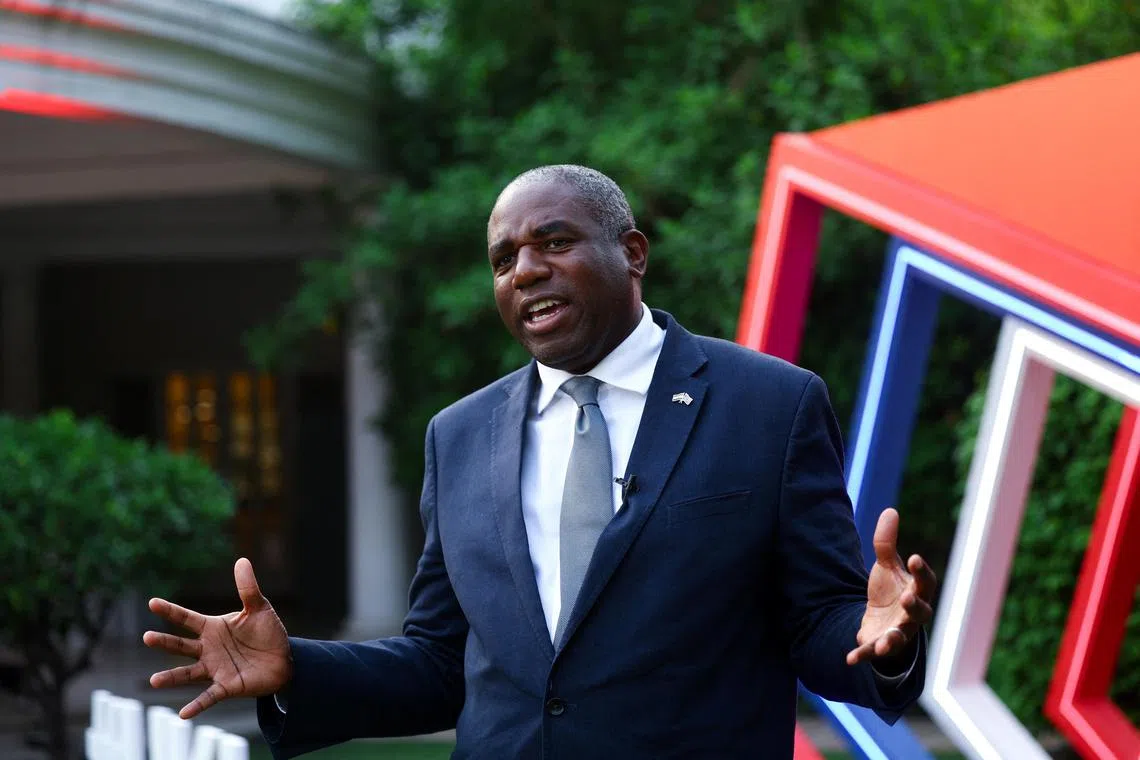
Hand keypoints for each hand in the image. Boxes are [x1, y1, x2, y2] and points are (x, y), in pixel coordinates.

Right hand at [143, 558, 291, 718]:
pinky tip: (183, 714)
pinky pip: (208, 696)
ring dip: (172, 677)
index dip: (171, 611)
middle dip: (165, 642)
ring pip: (188, 673)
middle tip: (147, 637)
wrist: (284, 660)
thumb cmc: (267, 633)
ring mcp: (214, 668)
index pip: (187, 618)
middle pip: (181, 646)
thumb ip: (248, 588)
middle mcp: (208, 649)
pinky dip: (197, 705)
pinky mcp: (226, 686)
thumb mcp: (259, 608)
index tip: (152, 602)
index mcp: (213, 628)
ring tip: (153, 681)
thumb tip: (242, 560)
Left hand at [846, 508, 936, 666]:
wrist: (882, 621)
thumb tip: (890, 510)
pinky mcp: (880, 645)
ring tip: (886, 642)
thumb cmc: (891, 589)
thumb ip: (886, 542)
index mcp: (917, 591)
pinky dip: (863, 655)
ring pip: (900, 639)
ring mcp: (898, 632)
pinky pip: (873, 652)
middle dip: (914, 606)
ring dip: (893, 640)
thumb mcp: (886, 565)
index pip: (926, 581)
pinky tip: (850, 658)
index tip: (913, 557)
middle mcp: (912, 615)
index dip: (921, 570)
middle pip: (920, 612)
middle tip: (907, 598)